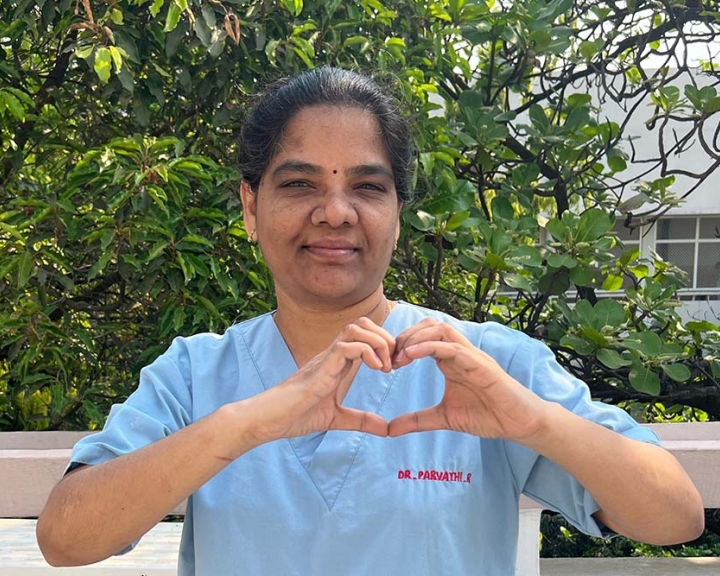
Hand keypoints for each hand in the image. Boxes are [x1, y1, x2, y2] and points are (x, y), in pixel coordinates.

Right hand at [245, 317, 393, 443]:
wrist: (270, 420)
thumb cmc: (295, 415)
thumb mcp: (336, 418)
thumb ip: (360, 420)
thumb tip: (385, 428)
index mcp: (338, 362)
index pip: (365, 335)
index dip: (385, 344)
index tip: (395, 366)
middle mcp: (333, 354)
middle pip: (363, 323)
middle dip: (386, 338)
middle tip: (394, 364)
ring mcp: (327, 358)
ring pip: (357, 328)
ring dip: (378, 342)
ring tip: (386, 367)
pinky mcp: (321, 367)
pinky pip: (347, 346)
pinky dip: (368, 352)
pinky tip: (376, 370)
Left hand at [388, 318, 549, 440]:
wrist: (518, 423)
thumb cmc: (487, 415)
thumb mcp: (443, 418)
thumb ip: (417, 420)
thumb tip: (389, 430)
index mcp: (450, 360)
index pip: (422, 338)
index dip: (401, 345)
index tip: (386, 364)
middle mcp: (459, 352)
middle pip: (428, 326)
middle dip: (405, 337)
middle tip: (389, 358)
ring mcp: (470, 355)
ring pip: (440, 329)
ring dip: (415, 338)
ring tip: (399, 356)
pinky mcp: (480, 364)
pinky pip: (452, 347)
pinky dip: (430, 346)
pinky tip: (411, 355)